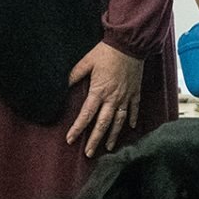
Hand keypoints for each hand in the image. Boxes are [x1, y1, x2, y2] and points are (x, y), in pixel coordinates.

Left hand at [65, 42, 143, 156]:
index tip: (70, 139)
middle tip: (89, 153)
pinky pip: (134, 109)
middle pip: (103, 124)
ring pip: (119, 121)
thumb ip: (75, 74)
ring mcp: (125, 97)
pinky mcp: (135, 92)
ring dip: (114, 136)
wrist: (129, 44)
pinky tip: (130, 128)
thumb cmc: (107, 52)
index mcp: (99, 91)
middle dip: (95, 140)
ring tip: (109, 148)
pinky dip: (132, 119)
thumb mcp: (87, 62)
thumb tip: (63, 85)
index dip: (77, 128)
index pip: (86, 115)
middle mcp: (112, 98)